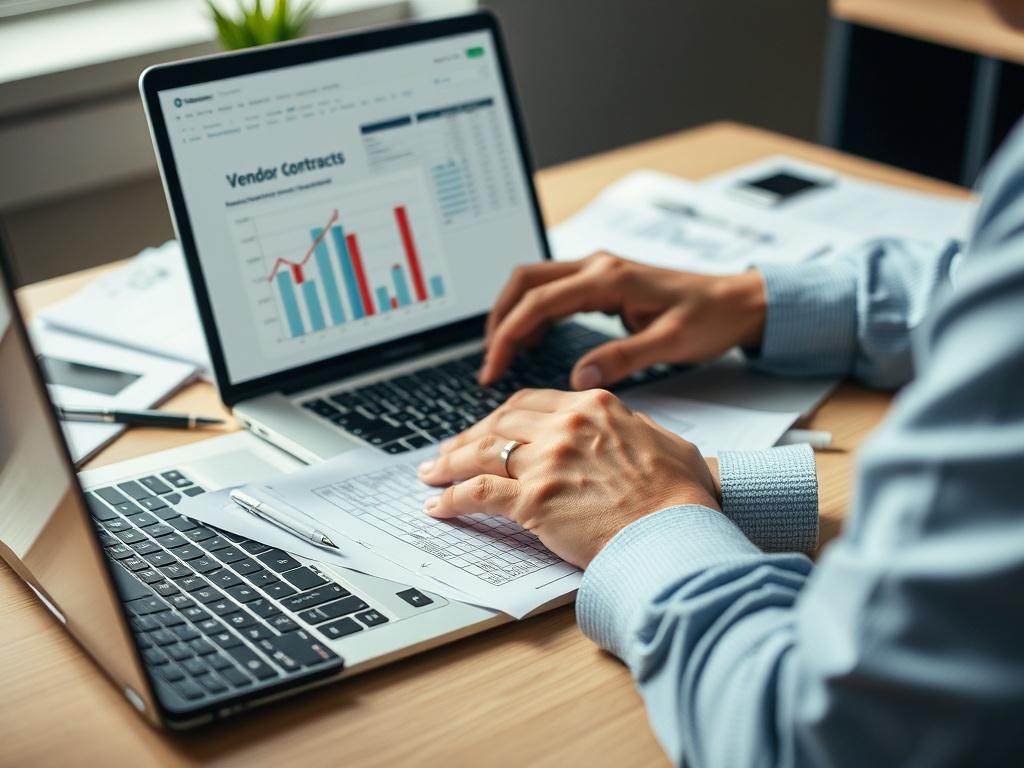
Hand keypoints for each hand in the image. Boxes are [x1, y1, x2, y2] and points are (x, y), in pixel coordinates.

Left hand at [417, 389, 720, 568]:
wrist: (676, 530)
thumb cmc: (678, 494)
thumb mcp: (659, 439)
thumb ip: (626, 426)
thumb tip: (616, 429)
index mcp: (593, 406)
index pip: (530, 403)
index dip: (500, 418)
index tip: (487, 429)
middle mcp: (564, 426)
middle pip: (499, 424)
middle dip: (468, 437)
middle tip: (450, 450)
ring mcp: (546, 461)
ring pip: (481, 452)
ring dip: (449, 463)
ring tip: (431, 473)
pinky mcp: (533, 500)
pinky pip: (477, 493)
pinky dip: (451, 497)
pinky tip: (439, 505)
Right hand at [479, 252, 766, 387]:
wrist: (738, 301)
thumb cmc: (711, 319)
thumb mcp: (671, 343)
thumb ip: (624, 358)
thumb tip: (580, 378)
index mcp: (609, 279)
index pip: (538, 302)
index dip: (508, 336)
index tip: (493, 370)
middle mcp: (598, 266)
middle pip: (525, 281)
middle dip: (499, 319)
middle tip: (490, 362)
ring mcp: (599, 269)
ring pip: (535, 282)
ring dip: (512, 314)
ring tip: (502, 355)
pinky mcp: (604, 280)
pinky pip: (553, 289)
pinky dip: (533, 313)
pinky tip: (531, 341)